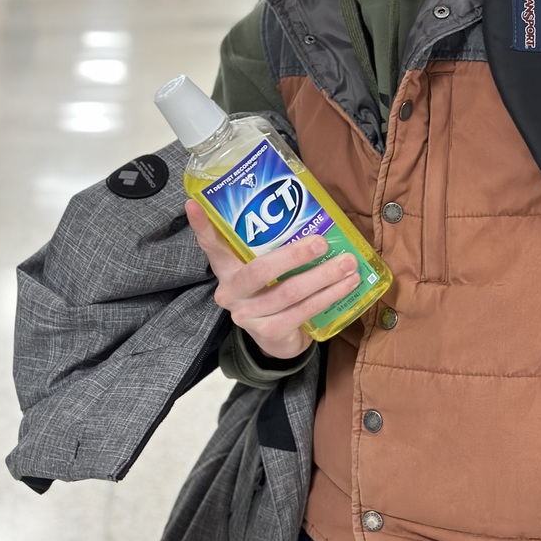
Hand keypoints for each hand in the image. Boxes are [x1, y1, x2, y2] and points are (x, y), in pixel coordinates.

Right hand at [185, 199, 359, 359]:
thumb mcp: (268, 266)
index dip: (202, 226)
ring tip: (348, 263)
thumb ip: (273, 245)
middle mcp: (231, 293)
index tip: (193, 204)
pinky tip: (347, 285)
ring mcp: (248, 316)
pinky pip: (303, 311)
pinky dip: (329, 296)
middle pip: (261, 270)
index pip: (211, 246)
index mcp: (227, 270)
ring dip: (324, 276)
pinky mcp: (269, 333)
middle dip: (295, 255)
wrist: (280, 337)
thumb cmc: (274, 288)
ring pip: (290, 292)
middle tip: (322, 241)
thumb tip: (308, 208)